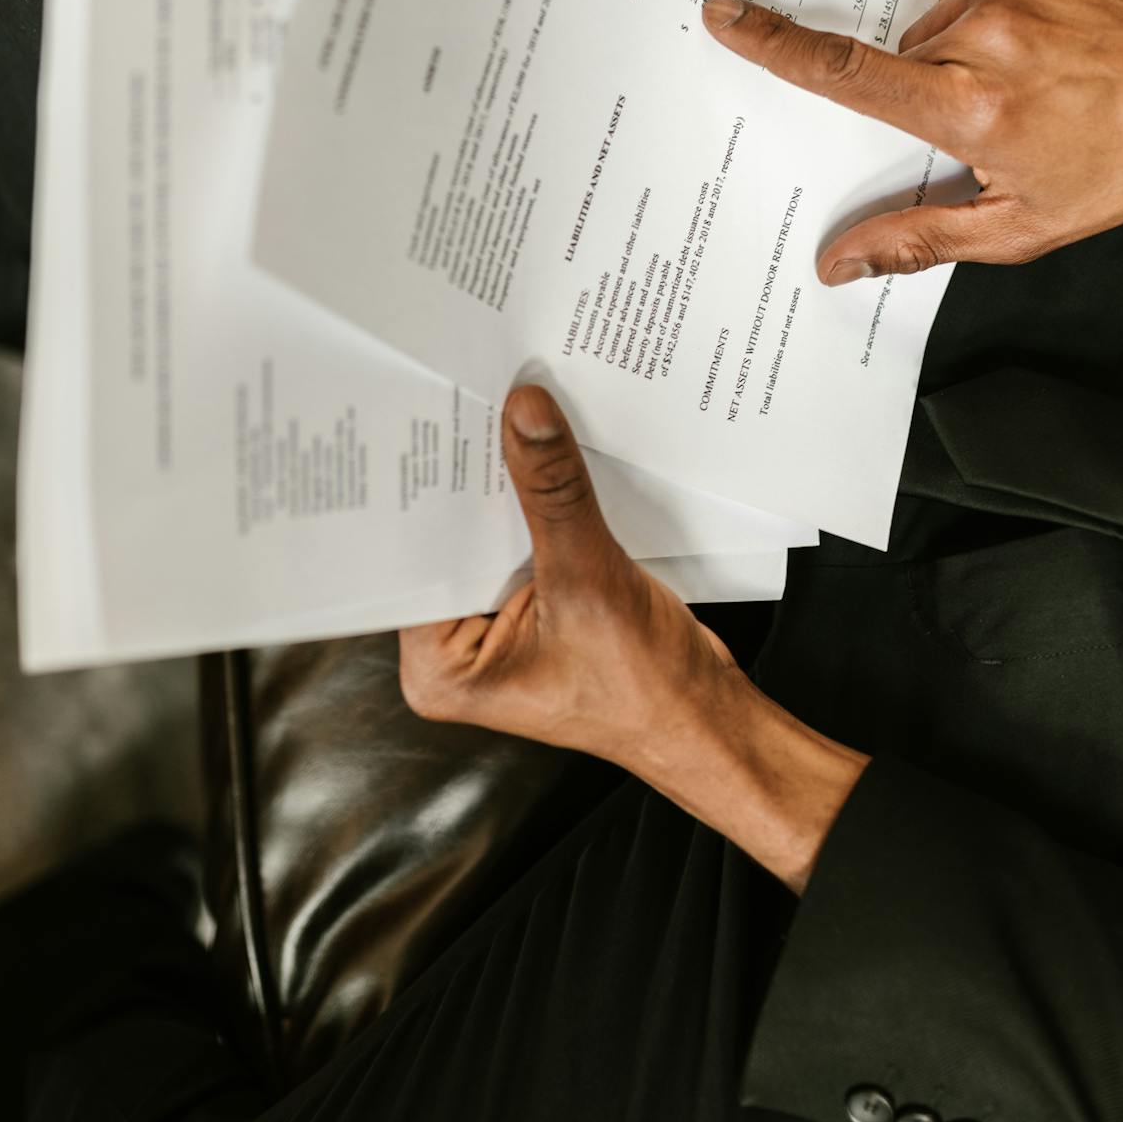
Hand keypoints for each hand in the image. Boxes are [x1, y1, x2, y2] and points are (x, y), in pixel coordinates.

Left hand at [399, 384, 867, 892]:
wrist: (708, 720)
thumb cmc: (646, 692)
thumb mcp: (591, 579)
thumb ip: (553, 492)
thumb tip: (524, 413)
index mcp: (438, 670)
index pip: (414, 560)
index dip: (427, 491)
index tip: (431, 420)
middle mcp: (454, 651)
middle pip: (450, 544)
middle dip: (468, 482)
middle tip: (469, 400)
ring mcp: (494, 629)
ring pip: (488, 536)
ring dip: (506, 488)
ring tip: (506, 415)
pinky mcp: (532, 607)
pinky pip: (522, 540)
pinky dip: (538, 505)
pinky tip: (546, 456)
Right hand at [702, 0, 1122, 279]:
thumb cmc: (1114, 164)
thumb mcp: (1018, 228)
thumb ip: (916, 240)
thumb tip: (837, 262)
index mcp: (971, 109)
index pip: (849, 74)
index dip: (776, 47)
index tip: (728, 17)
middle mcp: (985, 38)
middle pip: (897, 60)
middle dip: (919, 91)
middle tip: (984, 115)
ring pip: (934, 24)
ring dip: (958, 53)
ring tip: (1021, 79)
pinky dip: (989, 12)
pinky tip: (1035, 40)